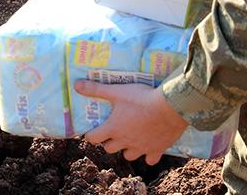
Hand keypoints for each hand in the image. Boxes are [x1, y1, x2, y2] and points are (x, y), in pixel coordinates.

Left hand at [74, 80, 188, 164]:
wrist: (170, 107)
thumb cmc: (141, 98)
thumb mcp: (117, 91)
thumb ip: (96, 89)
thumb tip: (76, 85)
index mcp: (113, 129)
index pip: (93, 138)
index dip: (91, 134)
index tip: (93, 129)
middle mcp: (125, 142)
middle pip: (109, 149)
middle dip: (108, 141)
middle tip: (112, 131)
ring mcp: (141, 148)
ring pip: (128, 156)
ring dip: (126, 149)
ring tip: (129, 138)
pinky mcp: (157, 150)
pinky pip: (150, 160)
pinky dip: (148, 155)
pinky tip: (149, 147)